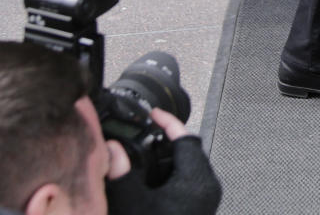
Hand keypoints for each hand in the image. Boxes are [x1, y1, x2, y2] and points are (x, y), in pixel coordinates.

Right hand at [105, 112, 221, 214]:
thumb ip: (121, 174)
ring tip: (143, 154)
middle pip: (188, 149)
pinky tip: (149, 182)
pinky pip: (186, 182)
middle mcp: (206, 188)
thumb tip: (113, 149)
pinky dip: (168, 175)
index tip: (152, 114)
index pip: (186, 137)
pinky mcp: (197, 211)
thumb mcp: (133, 205)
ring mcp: (203, 201)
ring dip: (166, 158)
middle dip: (165, 139)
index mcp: (197, 181)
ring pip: (187, 166)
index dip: (167, 121)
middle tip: (145, 132)